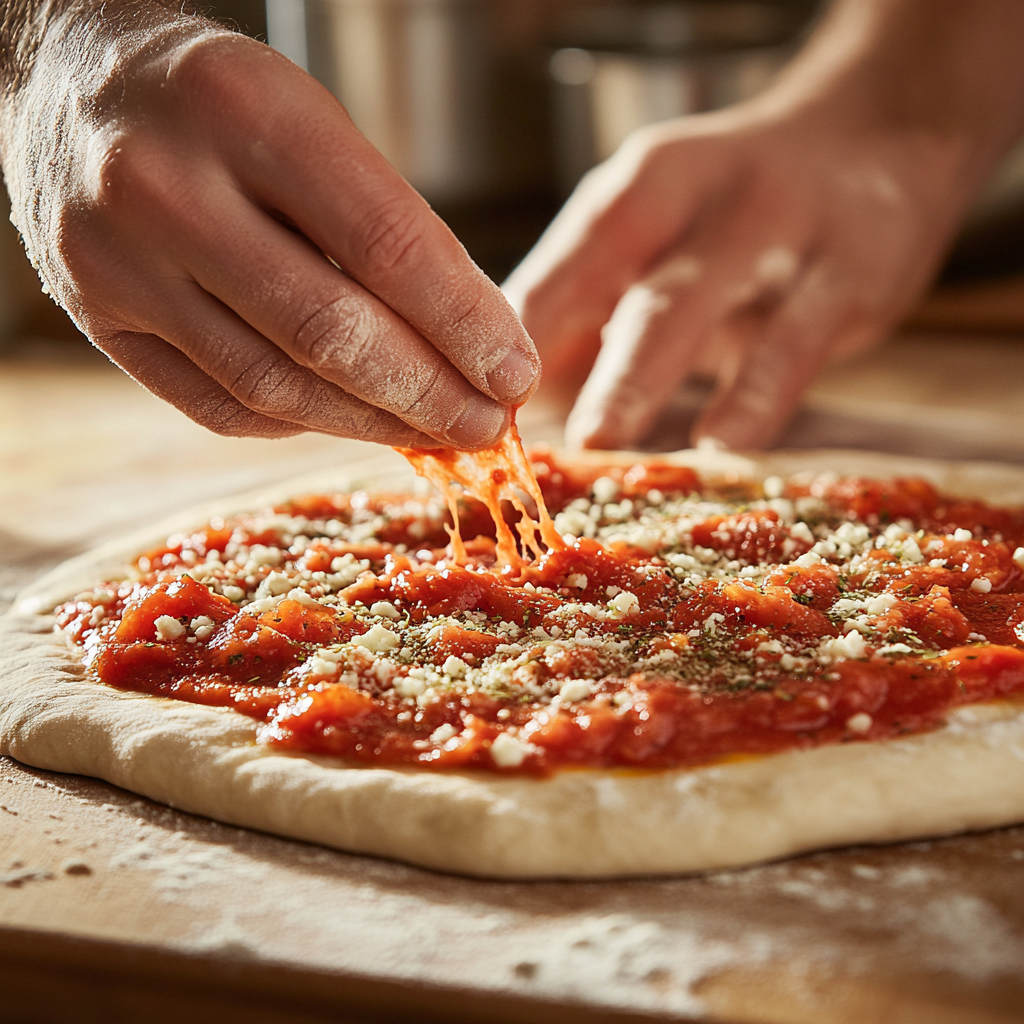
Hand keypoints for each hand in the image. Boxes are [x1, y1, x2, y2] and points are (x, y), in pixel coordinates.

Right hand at [3, 22, 537, 446]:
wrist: (73, 87)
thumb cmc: (221, 103)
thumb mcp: (313, 121)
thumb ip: (387, 229)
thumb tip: (476, 344)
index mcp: (244, 110)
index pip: (385, 245)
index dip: (464, 325)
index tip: (513, 374)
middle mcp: (164, 187)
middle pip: (328, 332)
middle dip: (427, 394)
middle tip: (485, 425)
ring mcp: (118, 263)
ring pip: (273, 385)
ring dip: (370, 422)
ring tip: (431, 431)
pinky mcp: (98, 320)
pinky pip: (218, 405)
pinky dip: (297, 424)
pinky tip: (345, 417)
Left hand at [504, 0, 1023, 450]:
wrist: (880, 135)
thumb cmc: (733, 209)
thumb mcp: (656, 228)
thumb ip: (585, 301)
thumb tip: (497, 387)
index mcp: (646, 186)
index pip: (568, 258)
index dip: (517, 326)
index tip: (470, 391)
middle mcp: (710, 198)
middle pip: (630, 279)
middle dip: (567, 353)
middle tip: (519, 419)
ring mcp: (785, 232)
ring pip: (704, 307)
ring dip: (645, 376)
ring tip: (604, 436)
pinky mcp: (854, 275)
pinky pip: (794, 346)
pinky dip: (754, 398)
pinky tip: (722, 442)